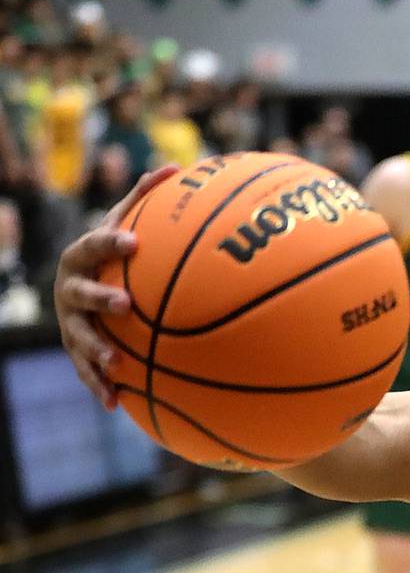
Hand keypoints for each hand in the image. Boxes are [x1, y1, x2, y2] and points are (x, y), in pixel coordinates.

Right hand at [54, 165, 176, 408]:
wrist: (83, 287)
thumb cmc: (114, 253)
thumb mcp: (124, 224)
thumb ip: (145, 199)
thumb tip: (177, 167)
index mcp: (82, 257)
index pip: (93, 246)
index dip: (110, 242)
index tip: (133, 242)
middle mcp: (70, 290)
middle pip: (80, 294)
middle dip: (99, 299)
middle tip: (125, 305)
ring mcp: (70, 322)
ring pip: (80, 338)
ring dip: (97, 351)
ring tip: (118, 363)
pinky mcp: (76, 351)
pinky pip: (87, 372)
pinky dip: (100, 386)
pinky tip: (115, 404)